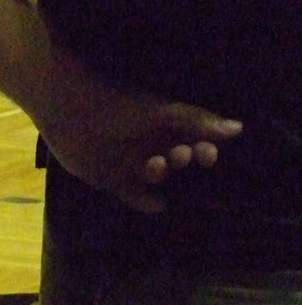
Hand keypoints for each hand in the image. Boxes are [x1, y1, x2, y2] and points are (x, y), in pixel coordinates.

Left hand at [35, 69, 242, 213]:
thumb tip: (238, 129)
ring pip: (159, 178)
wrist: (66, 107)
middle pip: (179, 162)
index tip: (207, 152)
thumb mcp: (160, 110)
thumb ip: (196, 120)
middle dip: (184, 161)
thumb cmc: (113, 101)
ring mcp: (130, 164)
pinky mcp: (110, 180)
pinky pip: (135, 197)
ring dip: (163, 175)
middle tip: (180, 154)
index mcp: (162, 127)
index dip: (204, 151)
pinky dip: (147, 202)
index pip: (194, 143)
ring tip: (154, 163)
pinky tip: (158, 203)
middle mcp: (150, 145)